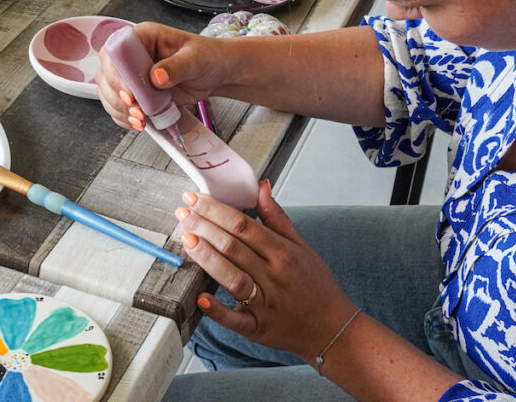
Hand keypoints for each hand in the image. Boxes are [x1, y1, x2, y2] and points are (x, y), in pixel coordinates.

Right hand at [95, 22, 229, 130]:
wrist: (215, 73)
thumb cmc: (206, 57)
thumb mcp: (195, 59)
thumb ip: (176, 66)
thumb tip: (157, 76)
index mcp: (143, 37)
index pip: (116, 50)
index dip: (116, 72)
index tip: (129, 92)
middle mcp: (132, 54)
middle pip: (106, 74)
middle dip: (116, 96)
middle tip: (136, 109)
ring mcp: (132, 75)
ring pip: (108, 92)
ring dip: (119, 109)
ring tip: (140, 119)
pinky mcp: (136, 92)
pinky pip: (118, 105)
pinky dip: (124, 117)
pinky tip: (138, 122)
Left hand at [176, 180, 357, 361]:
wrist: (333, 328)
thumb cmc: (316, 285)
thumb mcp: (302, 247)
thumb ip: (277, 218)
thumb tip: (261, 187)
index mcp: (284, 253)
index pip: (244, 225)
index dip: (216, 210)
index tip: (195, 198)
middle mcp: (274, 276)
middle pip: (234, 246)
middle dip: (204, 227)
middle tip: (182, 213)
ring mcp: (265, 303)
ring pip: (232, 277)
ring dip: (207, 258)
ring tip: (187, 239)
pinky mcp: (257, 328)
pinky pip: (235, 319)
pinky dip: (217, 310)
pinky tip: (200, 298)